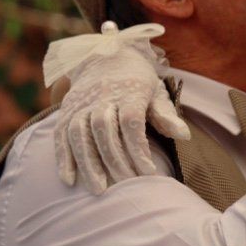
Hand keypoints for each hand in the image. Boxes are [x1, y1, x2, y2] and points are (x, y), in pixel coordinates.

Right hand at [53, 41, 188, 193]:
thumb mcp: (156, 92)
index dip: (138, 148)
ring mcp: (81, 103)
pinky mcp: (66, 110)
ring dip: (87, 163)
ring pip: (79, 133)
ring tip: (98, 190)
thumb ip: (166, 115)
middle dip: (114, 160)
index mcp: (129, 90)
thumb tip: (184, 136)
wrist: (105, 56)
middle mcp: (102, 96)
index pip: (131, 121)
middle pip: (104, 128)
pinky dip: (63, 157)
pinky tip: (69, 180)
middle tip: (125, 186)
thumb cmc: (137, 82)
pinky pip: (61, 134)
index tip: (148, 173)